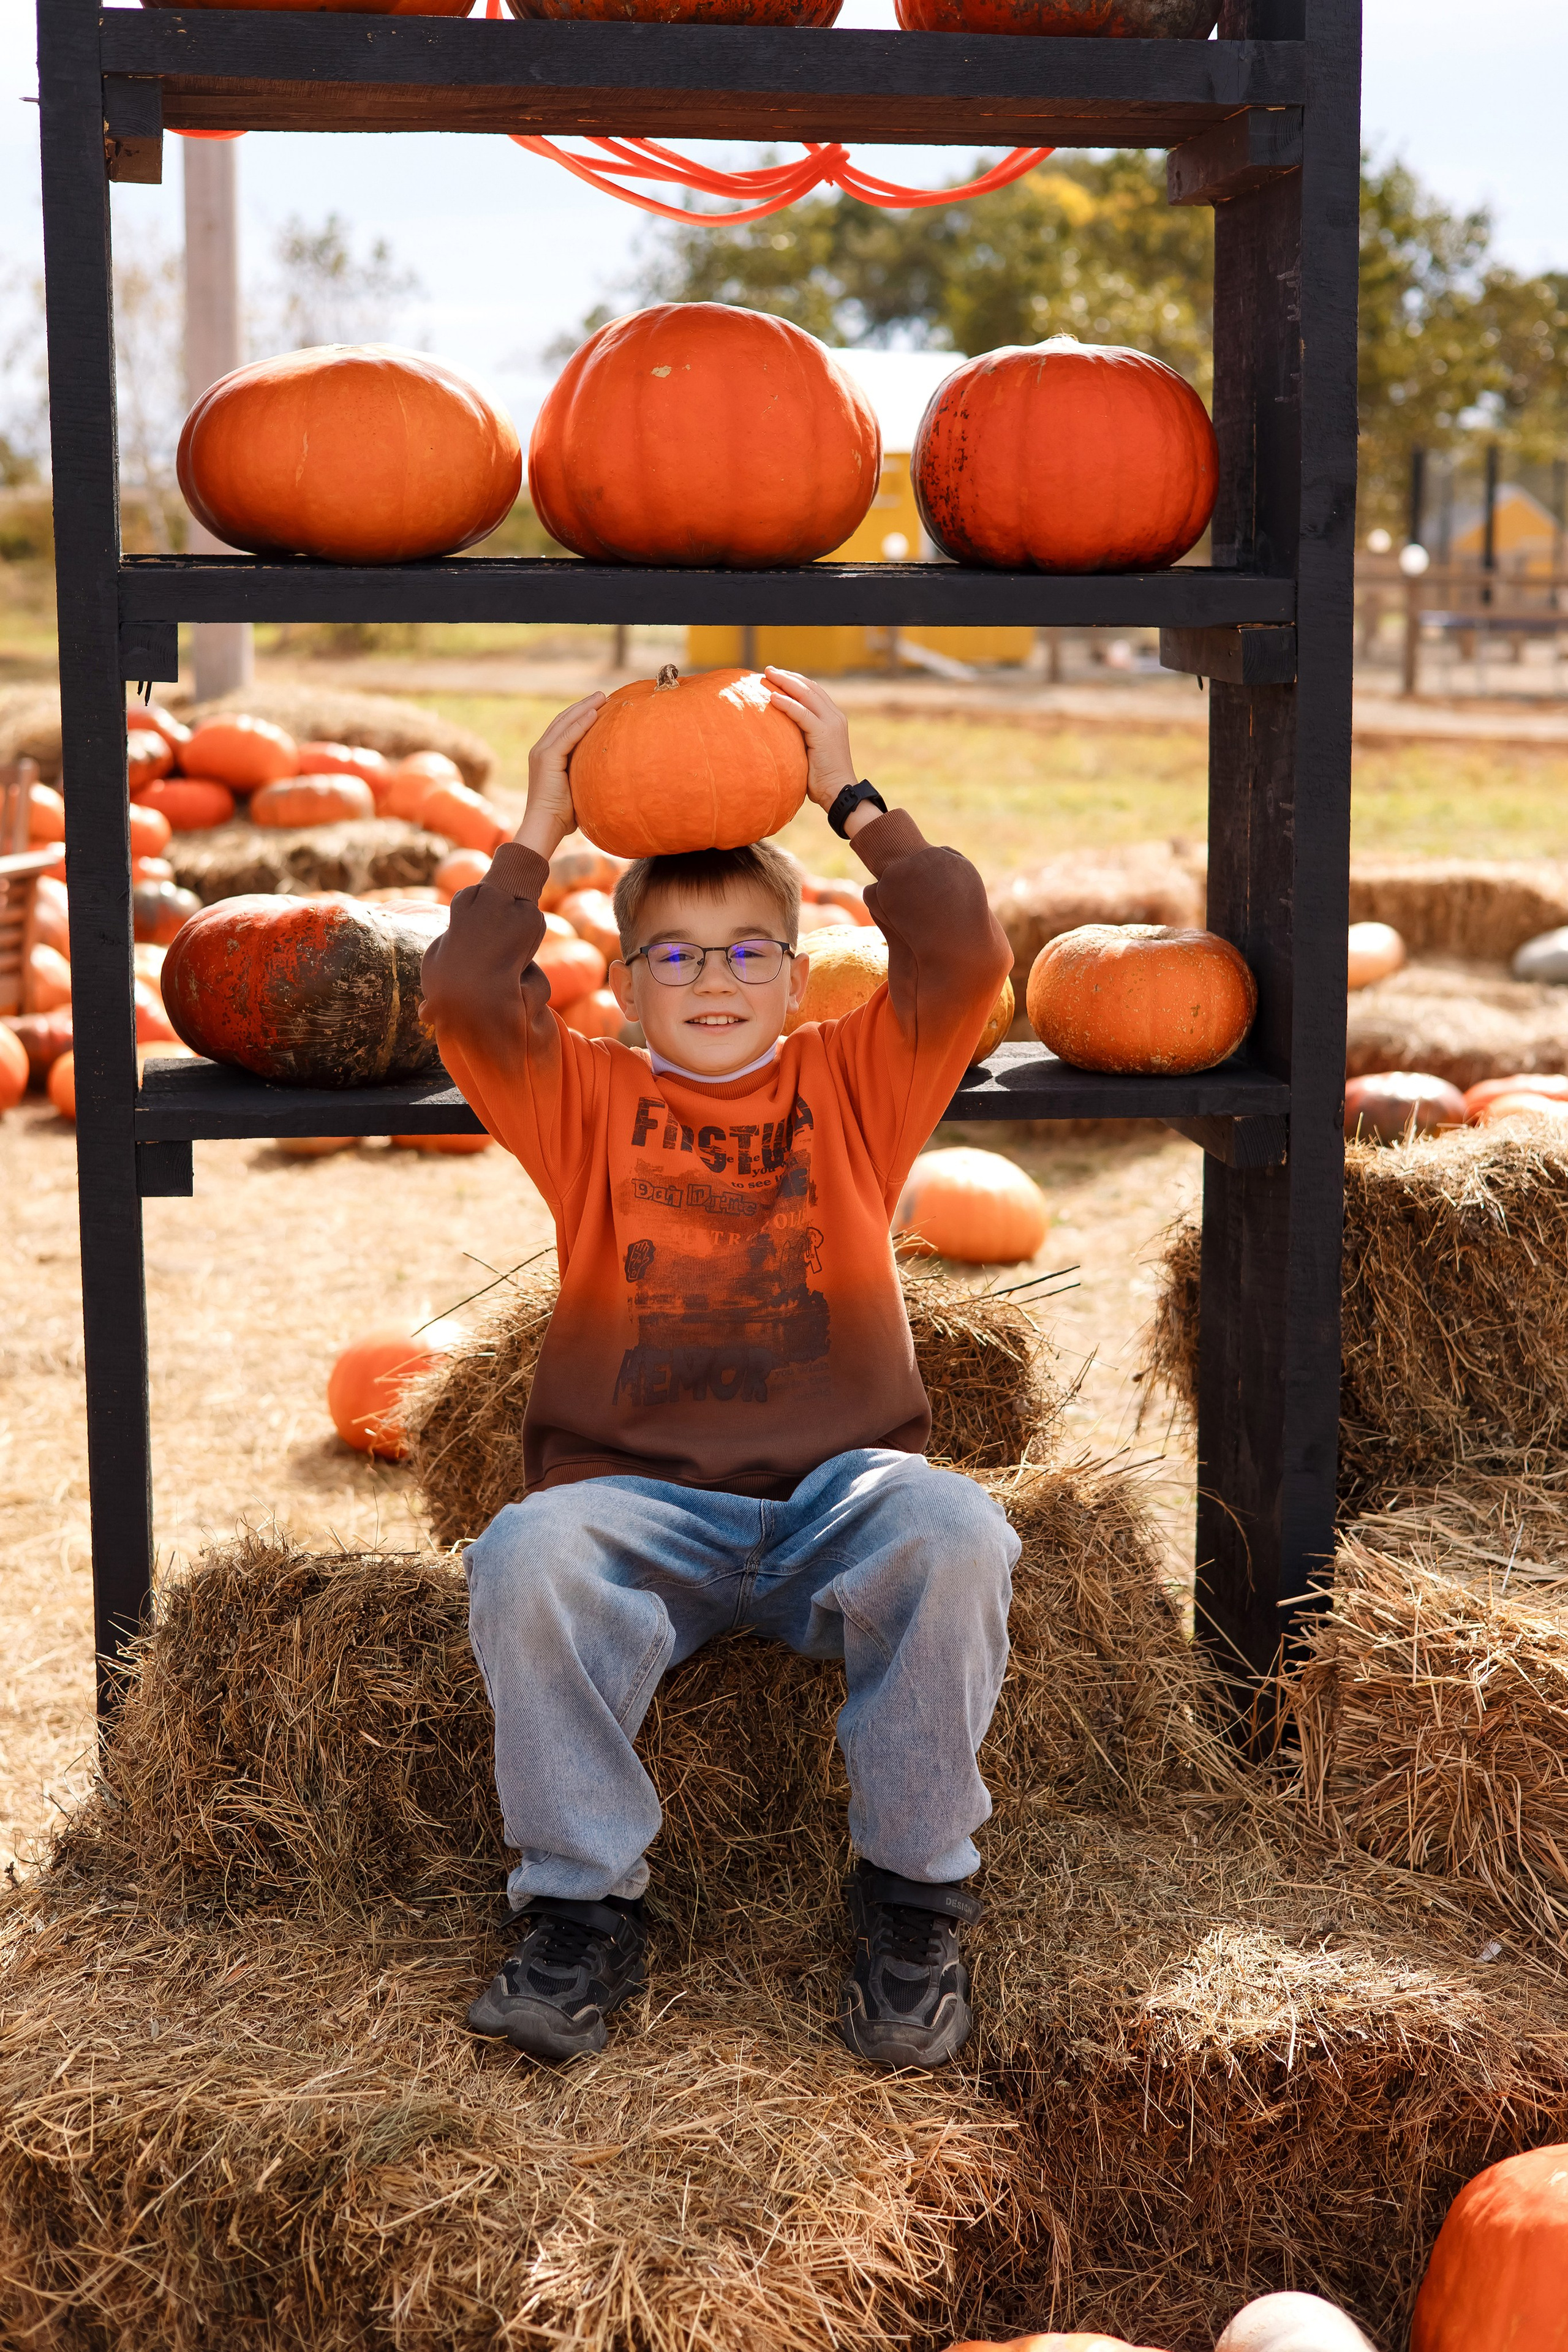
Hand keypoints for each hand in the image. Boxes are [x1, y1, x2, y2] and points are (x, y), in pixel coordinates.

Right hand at [513, 691, 605, 861]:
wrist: (544, 827)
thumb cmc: (562, 817)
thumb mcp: (577, 790)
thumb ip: (586, 777)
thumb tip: (610, 775)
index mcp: (547, 756)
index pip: (564, 728)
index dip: (580, 715)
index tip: (599, 706)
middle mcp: (541, 750)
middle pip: (563, 720)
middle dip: (583, 706)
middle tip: (603, 696)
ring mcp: (541, 753)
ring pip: (564, 723)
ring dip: (584, 708)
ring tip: (602, 698)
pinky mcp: (546, 759)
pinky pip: (566, 736)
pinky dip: (580, 724)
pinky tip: (594, 714)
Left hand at [762, 668, 858, 815]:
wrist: (840, 792)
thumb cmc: (822, 779)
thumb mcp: (811, 751)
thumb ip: (802, 736)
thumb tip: (779, 732)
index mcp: (833, 719)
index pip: (814, 691)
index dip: (795, 681)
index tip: (777, 676)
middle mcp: (834, 717)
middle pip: (809, 687)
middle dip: (788, 676)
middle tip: (768, 670)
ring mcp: (831, 724)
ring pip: (805, 695)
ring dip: (785, 683)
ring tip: (767, 676)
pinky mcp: (824, 733)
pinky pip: (801, 713)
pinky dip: (786, 704)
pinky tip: (771, 698)